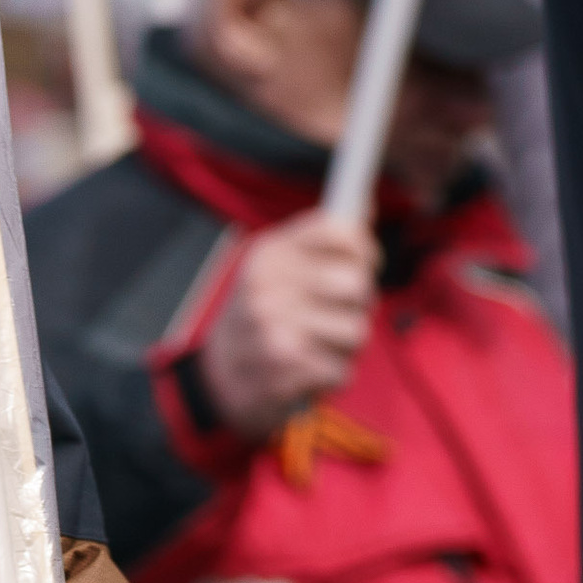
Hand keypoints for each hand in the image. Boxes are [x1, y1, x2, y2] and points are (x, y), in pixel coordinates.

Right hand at [197, 212, 374, 439]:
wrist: (218, 377)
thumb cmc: (258, 318)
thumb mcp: (275, 269)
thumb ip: (319, 242)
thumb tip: (363, 205)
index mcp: (269, 254)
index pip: (339, 231)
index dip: (363, 249)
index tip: (362, 264)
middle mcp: (269, 284)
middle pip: (357, 283)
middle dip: (357, 305)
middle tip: (335, 314)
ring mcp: (275, 326)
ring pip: (355, 330)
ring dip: (345, 346)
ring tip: (317, 345)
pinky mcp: (285, 368)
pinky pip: (343, 370)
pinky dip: (331, 375)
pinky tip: (307, 370)